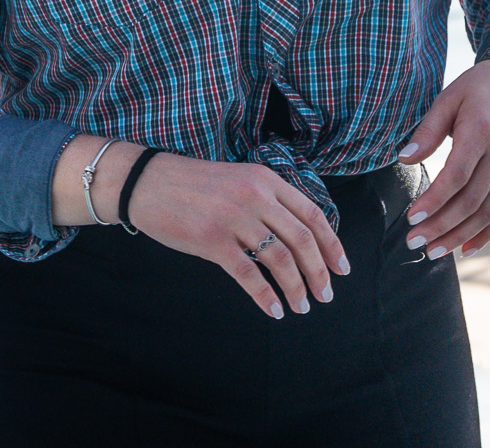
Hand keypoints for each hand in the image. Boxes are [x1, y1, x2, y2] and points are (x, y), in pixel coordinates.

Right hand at [116, 151, 349, 319]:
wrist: (147, 182)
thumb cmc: (193, 184)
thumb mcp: (238, 179)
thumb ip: (267, 200)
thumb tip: (299, 237)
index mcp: (265, 179)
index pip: (312, 214)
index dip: (332, 245)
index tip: (342, 269)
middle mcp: (254, 196)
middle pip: (302, 239)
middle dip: (319, 272)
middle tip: (325, 295)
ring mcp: (233, 218)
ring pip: (279, 259)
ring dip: (296, 288)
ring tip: (302, 306)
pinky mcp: (211, 240)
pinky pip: (248, 274)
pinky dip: (265, 296)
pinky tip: (273, 309)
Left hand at [399, 43, 489, 258]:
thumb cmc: (478, 88)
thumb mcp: (449, 98)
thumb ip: (428, 130)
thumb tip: (404, 158)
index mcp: (481, 133)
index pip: (456, 176)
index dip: (434, 201)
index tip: (411, 218)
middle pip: (471, 201)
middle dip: (441, 226)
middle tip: (413, 243)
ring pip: (487, 212)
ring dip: (459, 236)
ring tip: (433, 252)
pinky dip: (486, 234)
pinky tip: (465, 250)